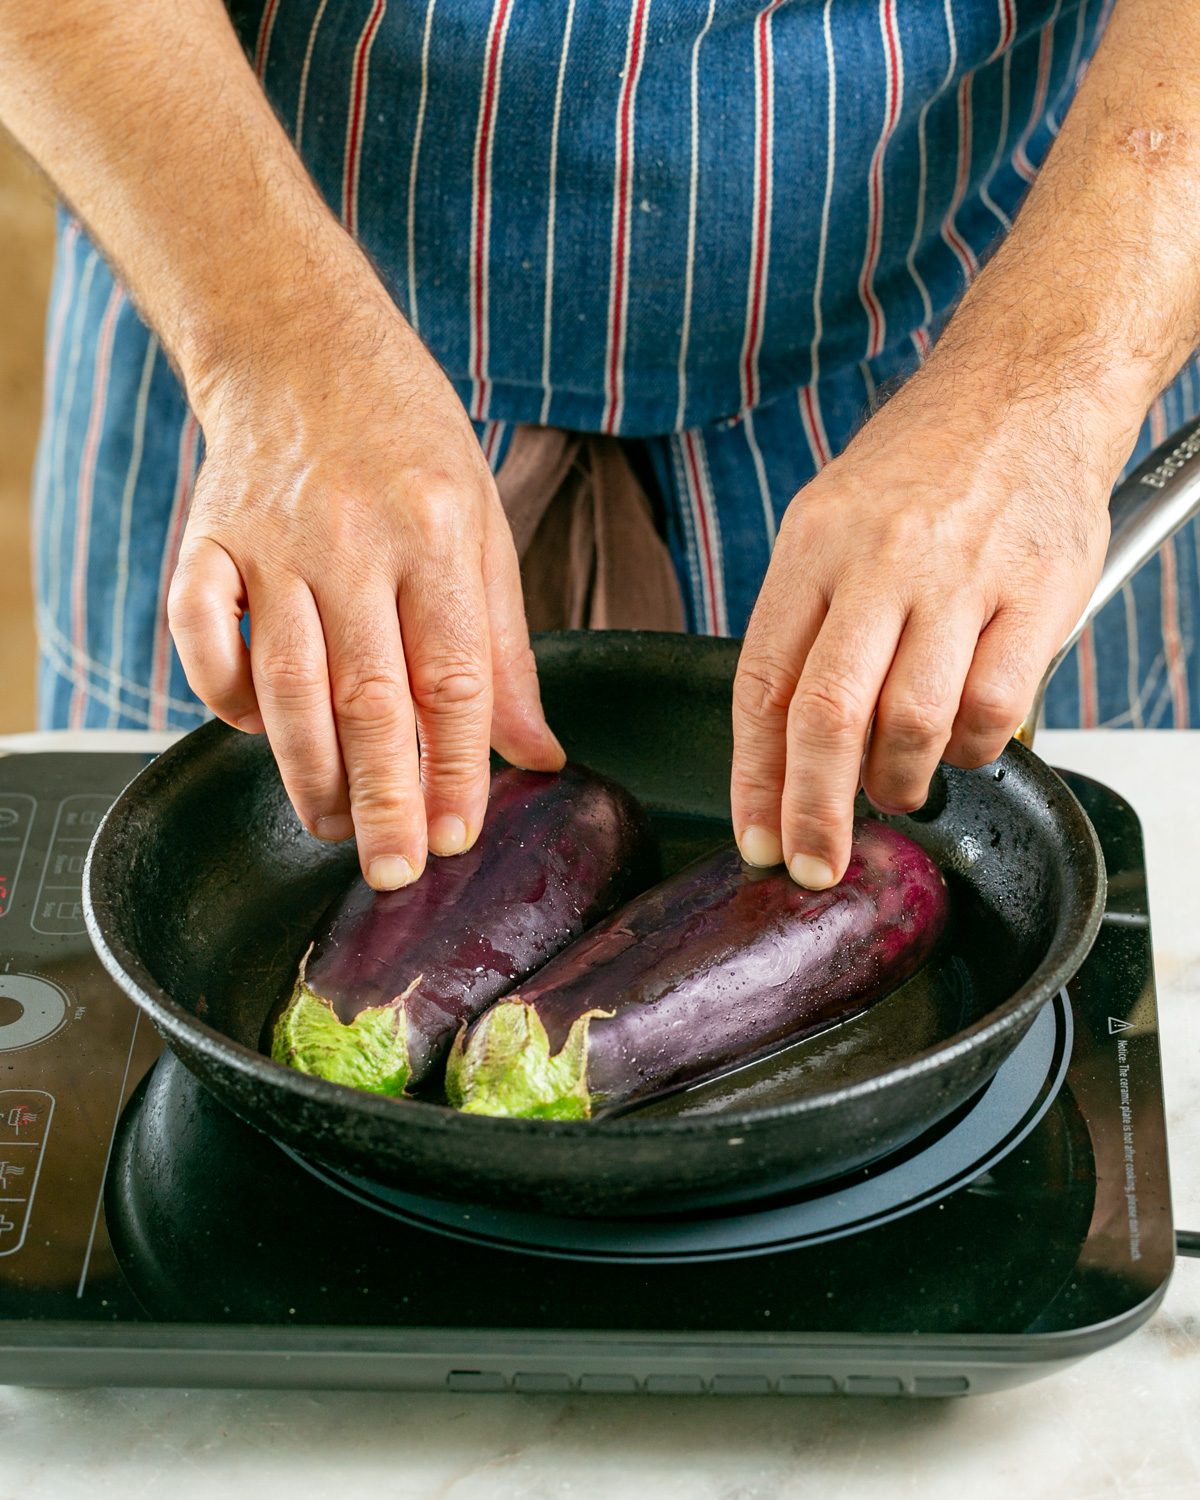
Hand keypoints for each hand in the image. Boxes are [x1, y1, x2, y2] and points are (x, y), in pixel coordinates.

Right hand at [167, 291, 563, 888]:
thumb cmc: (411, 444)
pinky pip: (202, 636)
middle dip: (385, 796)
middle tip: (394, 872)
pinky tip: (253, 729)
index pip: (455, 677)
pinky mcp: (207, 540)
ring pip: (287, 682)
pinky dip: (224, 694)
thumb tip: (536, 754)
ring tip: (335, 828)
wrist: (303, 345)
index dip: (458, 766)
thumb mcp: (483, 529)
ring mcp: (272, 541)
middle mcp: (355, 541)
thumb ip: (504, 648)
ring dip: (308, 770)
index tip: (460, 836)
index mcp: (438, 535)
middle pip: (370, 695)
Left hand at [731, 358, 1131, 888]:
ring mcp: (961, 576)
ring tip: (895, 789)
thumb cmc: (923, 464)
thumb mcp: (831, 518)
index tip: (755, 835)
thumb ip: (808, 619)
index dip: (754, 775)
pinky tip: (960, 741)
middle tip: (812, 863)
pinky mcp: (1036, 594)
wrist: (1027, 386)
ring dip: (897, 781)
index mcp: (813, 543)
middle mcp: (880, 560)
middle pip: (826, 714)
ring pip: (911, 723)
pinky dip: (970, 749)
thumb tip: (786, 739)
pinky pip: (994, 709)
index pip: (763, 681)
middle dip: (812, 810)